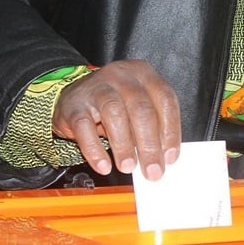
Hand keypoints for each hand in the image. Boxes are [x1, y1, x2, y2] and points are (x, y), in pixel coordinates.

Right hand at [53, 59, 180, 180]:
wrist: (72, 97)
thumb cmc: (113, 104)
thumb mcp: (136, 107)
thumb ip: (152, 126)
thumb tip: (162, 157)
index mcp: (143, 74)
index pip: (165, 99)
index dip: (171, 130)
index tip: (170, 157)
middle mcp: (121, 75)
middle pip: (141, 108)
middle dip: (149, 144)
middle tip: (153, 171)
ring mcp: (96, 87)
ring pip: (114, 113)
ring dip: (124, 146)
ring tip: (128, 167)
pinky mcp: (74, 105)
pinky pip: (84, 127)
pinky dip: (95, 150)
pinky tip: (103, 166)